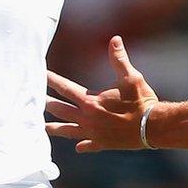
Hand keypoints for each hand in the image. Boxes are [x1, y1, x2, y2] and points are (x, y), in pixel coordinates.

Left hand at [45, 35, 160, 152]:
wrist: (153, 128)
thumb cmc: (142, 101)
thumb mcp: (131, 77)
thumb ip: (119, 59)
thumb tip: (114, 40)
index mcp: (91, 101)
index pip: (64, 88)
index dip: (51, 80)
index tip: (40, 73)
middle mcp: (87, 118)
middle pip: (60, 110)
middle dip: (46, 103)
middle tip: (34, 100)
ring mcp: (93, 133)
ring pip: (67, 131)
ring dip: (54, 128)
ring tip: (43, 127)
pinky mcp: (102, 144)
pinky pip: (88, 145)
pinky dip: (82, 145)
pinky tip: (78, 147)